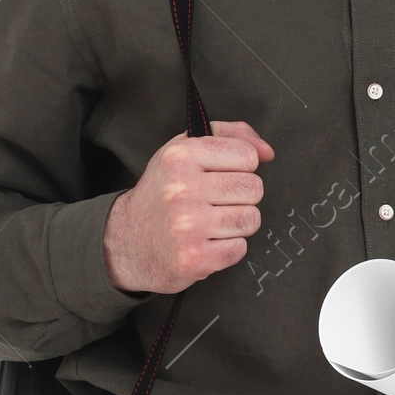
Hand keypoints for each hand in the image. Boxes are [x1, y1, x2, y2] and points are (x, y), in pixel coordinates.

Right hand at [103, 121, 274, 293]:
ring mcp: (187, 226)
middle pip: (253, 188)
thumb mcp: (184, 150)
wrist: (127, 241)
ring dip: (237, 224)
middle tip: (216, 202)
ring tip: (212, 222)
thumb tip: (267, 151)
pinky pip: (240, 249)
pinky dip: (228, 248)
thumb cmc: (162, 193)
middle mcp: (181, 189)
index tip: (222, 175)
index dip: (241, 167)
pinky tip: (207, 242)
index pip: (247, 155)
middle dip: (241, 197)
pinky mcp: (194, 258)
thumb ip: (229, 136)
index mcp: (180, 156)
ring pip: (250, 219)